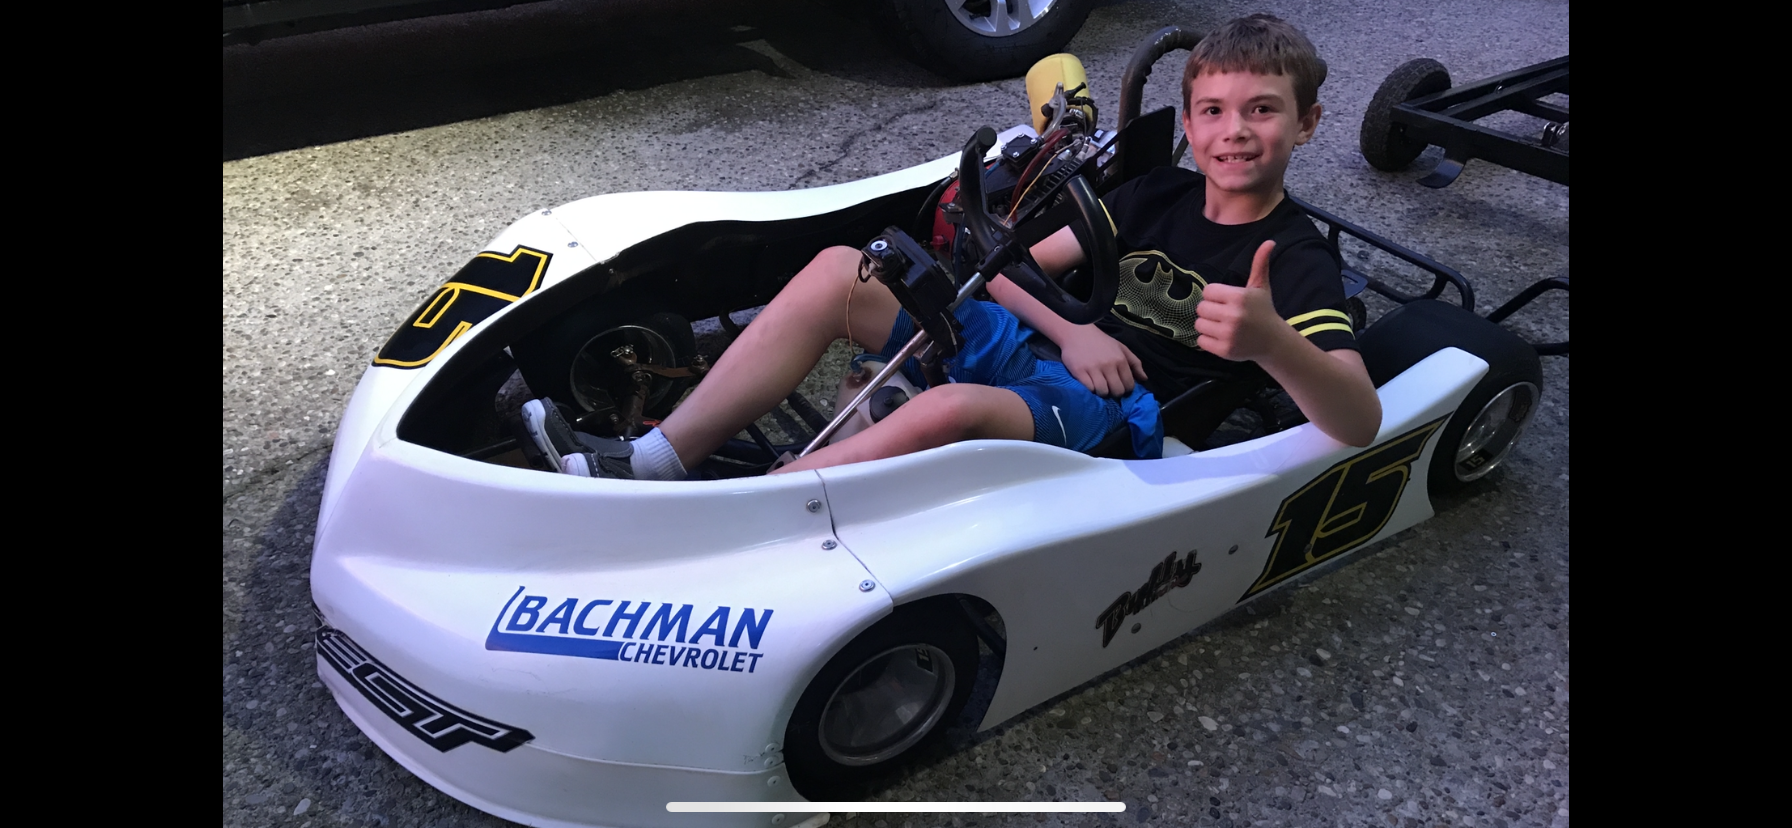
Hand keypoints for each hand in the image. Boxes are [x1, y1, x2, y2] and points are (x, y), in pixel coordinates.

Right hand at [1058, 323, 1146, 397]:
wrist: (1077, 332)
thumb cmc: (1101, 341)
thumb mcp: (1122, 348)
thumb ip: (1135, 363)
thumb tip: (1144, 379)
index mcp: (1120, 360)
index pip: (1129, 385)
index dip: (1126, 389)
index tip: (1120, 386)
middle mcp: (1108, 365)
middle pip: (1117, 391)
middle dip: (1115, 392)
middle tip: (1109, 387)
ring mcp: (1093, 369)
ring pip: (1103, 392)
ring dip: (1102, 392)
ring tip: (1099, 386)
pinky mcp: (1079, 372)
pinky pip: (1089, 389)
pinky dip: (1090, 389)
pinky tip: (1089, 383)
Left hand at [1194, 241, 1291, 362]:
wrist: (1273, 341)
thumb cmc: (1263, 310)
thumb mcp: (1261, 286)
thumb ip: (1259, 264)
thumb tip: (1269, 241)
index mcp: (1239, 297)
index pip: (1207, 291)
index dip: (1215, 296)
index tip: (1227, 301)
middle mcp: (1233, 315)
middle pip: (1201, 308)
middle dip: (1210, 310)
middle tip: (1224, 314)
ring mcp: (1228, 334)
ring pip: (1198, 324)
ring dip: (1207, 325)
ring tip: (1223, 325)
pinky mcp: (1224, 350)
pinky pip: (1200, 341)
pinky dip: (1208, 340)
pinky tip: (1222, 337)